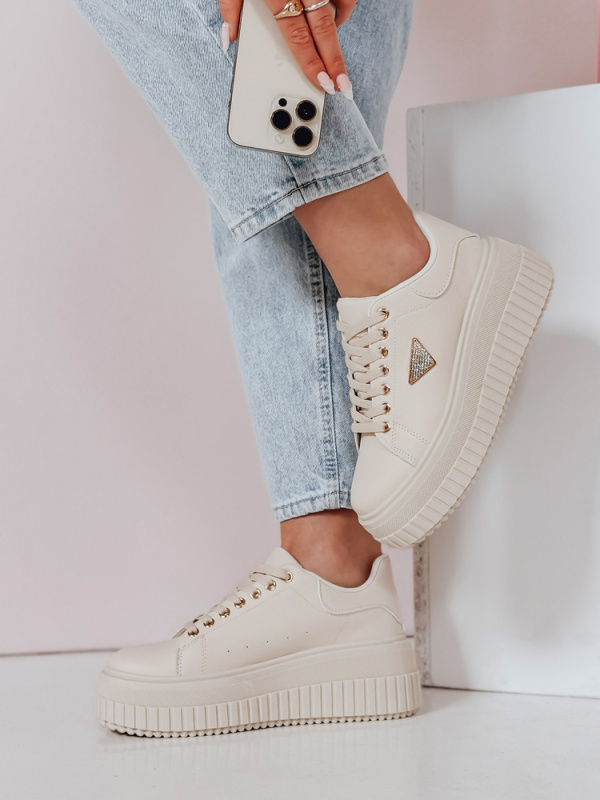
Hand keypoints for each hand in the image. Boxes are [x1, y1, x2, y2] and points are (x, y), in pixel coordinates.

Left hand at [220, 0, 356, 97]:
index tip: (324, 84)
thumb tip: (228, 38)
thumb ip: (230, 6)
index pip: (298, 36)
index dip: (312, 63)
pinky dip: (340, 3)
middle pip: (325, 30)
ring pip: (340, 6)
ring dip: (338, 26)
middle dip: (336, 61)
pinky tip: (329, 7)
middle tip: (344, 86)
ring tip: (331, 39)